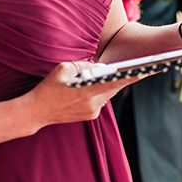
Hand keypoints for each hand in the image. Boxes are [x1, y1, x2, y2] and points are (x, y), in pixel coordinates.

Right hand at [22, 61, 141, 127]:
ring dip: (110, 85)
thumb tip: (100, 67)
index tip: (144, 70)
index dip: (131, 76)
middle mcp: (94, 103)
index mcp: (88, 90)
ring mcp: (92, 112)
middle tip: (135, 68)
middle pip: (114, 88)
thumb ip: (85, 65)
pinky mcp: (90, 116)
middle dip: (121, 78)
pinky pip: (101, 100)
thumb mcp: (65, 68)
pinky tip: (96, 85)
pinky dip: (100, 92)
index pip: (115, 82)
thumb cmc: (49, 86)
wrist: (37, 111)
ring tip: (116, 74)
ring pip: (108, 94)